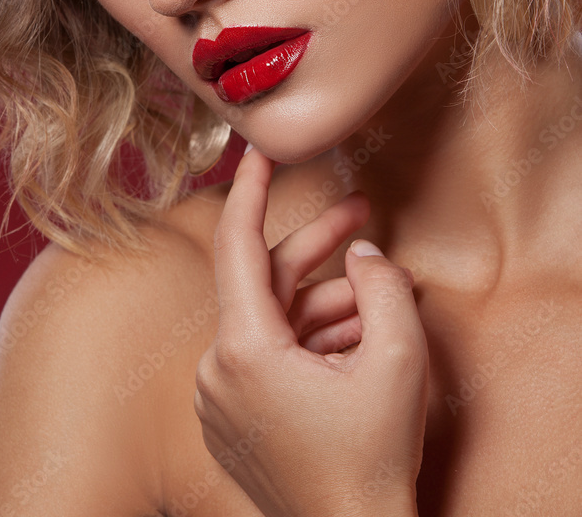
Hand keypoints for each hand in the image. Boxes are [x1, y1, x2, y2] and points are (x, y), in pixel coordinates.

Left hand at [194, 147, 427, 516]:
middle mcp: (217, 369)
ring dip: (326, 305)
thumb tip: (362, 254)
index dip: (249, 189)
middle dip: (320, 248)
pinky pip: (267, 355)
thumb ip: (384, 288)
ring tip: (379, 310)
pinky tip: (353, 345)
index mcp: (243, 350)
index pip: (236, 245)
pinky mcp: (232, 416)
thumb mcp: (398, 363)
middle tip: (362, 214)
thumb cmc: (370, 464)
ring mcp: (220, 396)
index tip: (258, 152)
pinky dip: (308, 340)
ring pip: (273, 321)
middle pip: (268, 283)